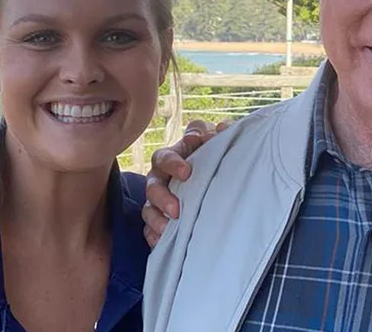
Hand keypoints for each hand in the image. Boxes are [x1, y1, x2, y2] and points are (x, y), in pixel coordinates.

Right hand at [142, 119, 230, 247]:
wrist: (215, 174)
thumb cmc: (210, 154)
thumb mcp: (214, 141)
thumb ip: (217, 134)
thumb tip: (223, 128)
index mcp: (172, 157)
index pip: (164, 158)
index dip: (173, 164)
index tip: (187, 172)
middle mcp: (160, 178)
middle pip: (152, 186)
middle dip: (162, 198)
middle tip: (177, 210)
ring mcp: (157, 200)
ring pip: (148, 210)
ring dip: (157, 221)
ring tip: (169, 230)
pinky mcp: (159, 219)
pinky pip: (149, 230)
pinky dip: (154, 237)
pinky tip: (161, 243)